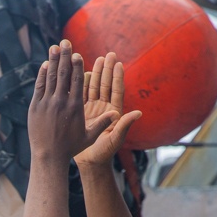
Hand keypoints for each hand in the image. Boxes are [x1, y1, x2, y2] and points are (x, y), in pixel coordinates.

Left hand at [28, 41, 129, 164]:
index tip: (77, 54)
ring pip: (50, 77)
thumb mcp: (89, 137)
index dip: (76, 65)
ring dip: (52, 60)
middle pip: (63, 74)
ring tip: (54, 47)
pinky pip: (39, 87)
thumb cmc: (71, 148)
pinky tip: (44, 65)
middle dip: (64, 56)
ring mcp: (47, 104)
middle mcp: (61, 102)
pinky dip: (42, 75)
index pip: (77, 80)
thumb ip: (103, 123)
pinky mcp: (35, 107)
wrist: (48, 157)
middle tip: (65, 42)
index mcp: (76, 107)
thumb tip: (118, 114)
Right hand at [74, 53, 141, 167]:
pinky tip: (78, 72)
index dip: (117, 77)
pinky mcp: (80, 112)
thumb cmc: (104, 153)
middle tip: (108, 54)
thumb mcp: (115, 140)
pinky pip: (80, 95)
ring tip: (94, 59)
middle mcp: (103, 108)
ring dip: (94, 73)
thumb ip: (125, 126)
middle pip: (105, 85)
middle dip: (107, 70)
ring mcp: (91, 109)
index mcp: (113, 112)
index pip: (116, 91)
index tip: (118, 63)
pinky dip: (79, 84)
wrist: (89, 162)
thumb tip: (139, 113)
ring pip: (92, 87)